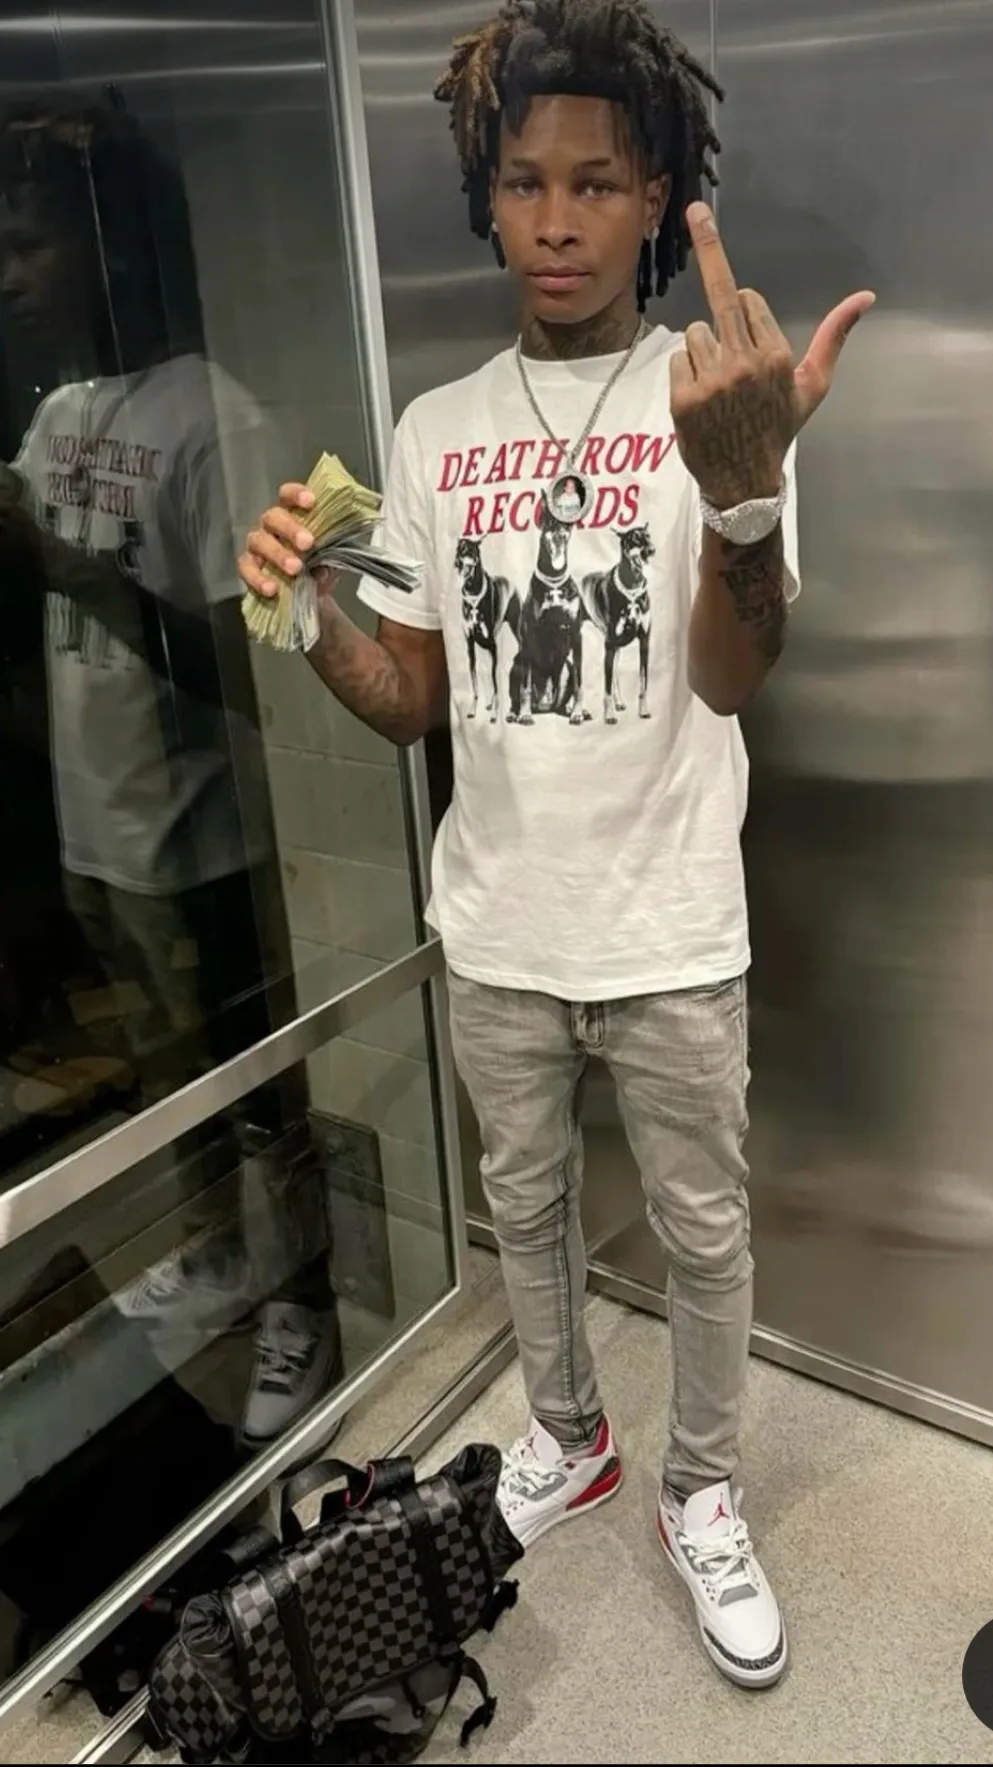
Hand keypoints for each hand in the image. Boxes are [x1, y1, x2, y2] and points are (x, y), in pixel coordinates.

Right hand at [237, 483, 333, 598]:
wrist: (310, 596)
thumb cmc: (318, 566)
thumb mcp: (329, 560)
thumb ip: (329, 558)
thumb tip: (323, 568)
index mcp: (291, 515)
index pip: (287, 496)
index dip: (296, 494)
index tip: (311, 501)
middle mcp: (270, 526)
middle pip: (273, 517)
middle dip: (290, 529)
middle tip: (308, 543)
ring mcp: (257, 545)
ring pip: (259, 541)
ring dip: (277, 554)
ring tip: (295, 569)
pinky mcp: (247, 567)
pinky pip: (247, 569)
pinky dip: (258, 579)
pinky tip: (272, 589)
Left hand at [671, 202, 874, 508]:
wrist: (743, 481)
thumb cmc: (777, 428)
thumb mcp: (811, 385)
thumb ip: (833, 337)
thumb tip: (866, 297)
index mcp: (777, 355)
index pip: (749, 300)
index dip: (746, 315)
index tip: (747, 336)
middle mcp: (745, 363)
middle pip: (721, 296)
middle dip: (709, 245)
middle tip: (695, 208)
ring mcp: (712, 380)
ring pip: (696, 332)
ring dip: (702, 351)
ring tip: (716, 388)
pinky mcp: (683, 397)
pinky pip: (678, 358)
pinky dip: (684, 373)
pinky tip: (698, 400)